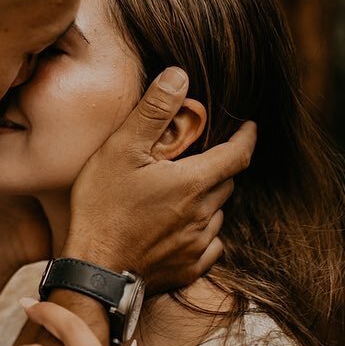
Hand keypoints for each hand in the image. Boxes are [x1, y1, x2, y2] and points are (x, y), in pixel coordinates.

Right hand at [65, 67, 256, 291]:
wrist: (95, 269)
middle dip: (219, 166)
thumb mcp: (121, 149)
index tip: (249, 126)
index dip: (246, 137)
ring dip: (207, 200)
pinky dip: (201, 232)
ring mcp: (198, 244)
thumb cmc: (103, 206)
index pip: (237, 154)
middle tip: (199, 157)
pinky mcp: (188, 269)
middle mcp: (204, 214)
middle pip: (226, 183)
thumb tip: (179, 76)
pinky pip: (209, 246)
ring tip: (182, 193)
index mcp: (194, 182)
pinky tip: (181, 229)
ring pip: (216, 214)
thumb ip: (153, 111)